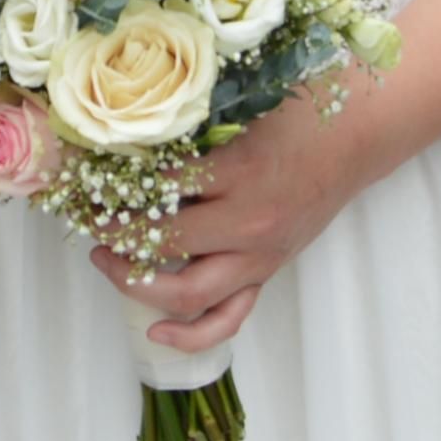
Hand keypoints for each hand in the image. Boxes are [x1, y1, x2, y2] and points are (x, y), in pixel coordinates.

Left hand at [87, 91, 375, 353]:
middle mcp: (247, 222)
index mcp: (239, 172)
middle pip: (163, 243)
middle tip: (88, 219)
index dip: (115, 185)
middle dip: (113, 234)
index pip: (158, 188)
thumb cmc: (298, 114)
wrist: (354, 140)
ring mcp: (258, 256)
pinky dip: (191, 334)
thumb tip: (126, 135)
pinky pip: (228, 319)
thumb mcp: (242, 106)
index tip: (86, 179)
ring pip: (187, 293)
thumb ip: (192, 124)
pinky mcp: (266, 272)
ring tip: (107, 260)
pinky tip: (156, 331)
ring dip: (136, 284)